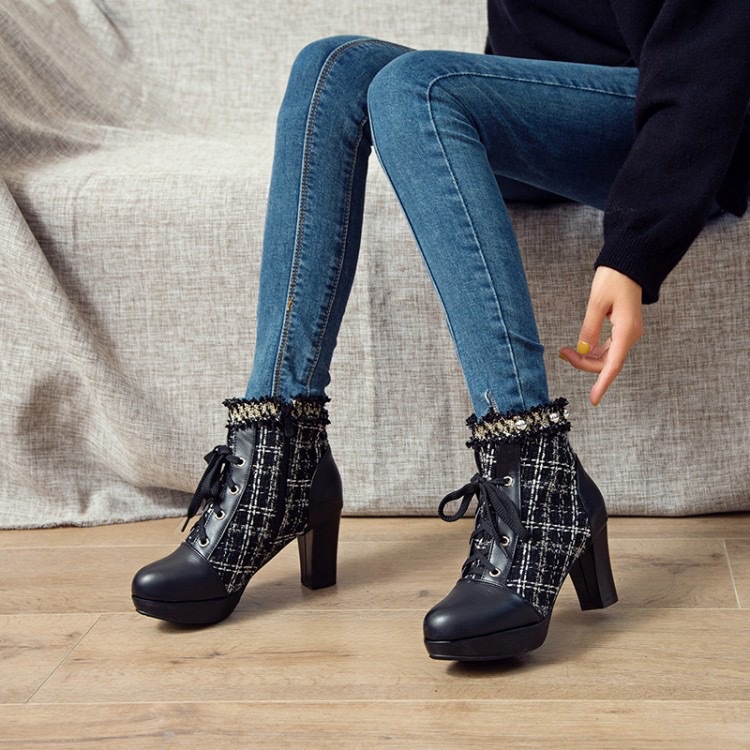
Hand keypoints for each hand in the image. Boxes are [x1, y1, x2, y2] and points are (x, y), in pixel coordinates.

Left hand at [558, 266, 643, 406]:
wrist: (630, 263)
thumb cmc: (614, 279)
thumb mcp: (596, 302)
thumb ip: (589, 328)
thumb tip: (582, 350)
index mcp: (627, 330)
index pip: (613, 365)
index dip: (602, 384)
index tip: (593, 400)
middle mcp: (631, 335)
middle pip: (607, 362)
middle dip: (583, 363)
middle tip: (562, 353)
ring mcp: (628, 333)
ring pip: (607, 356)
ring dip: (586, 358)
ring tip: (565, 350)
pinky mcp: (624, 329)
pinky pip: (609, 348)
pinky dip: (593, 351)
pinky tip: (579, 348)